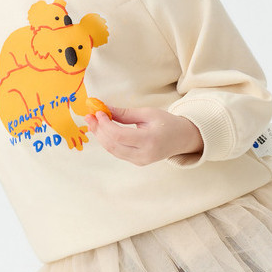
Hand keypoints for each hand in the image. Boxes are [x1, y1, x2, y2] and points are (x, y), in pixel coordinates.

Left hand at [86, 106, 202, 165]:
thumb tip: (105, 109)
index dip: (105, 125)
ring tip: (93, 123)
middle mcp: (144, 154)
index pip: (119, 136)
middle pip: (113, 145)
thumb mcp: (148, 113)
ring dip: (100, 136)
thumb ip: (125, 113)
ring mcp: (140, 161)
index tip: (98, 112)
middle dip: (99, 130)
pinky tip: (102, 131)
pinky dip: (108, 141)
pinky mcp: (137, 162)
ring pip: (113, 150)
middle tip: (89, 117)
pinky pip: (117, 152)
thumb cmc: (167, 123)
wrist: (182, 139)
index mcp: (149, 141)